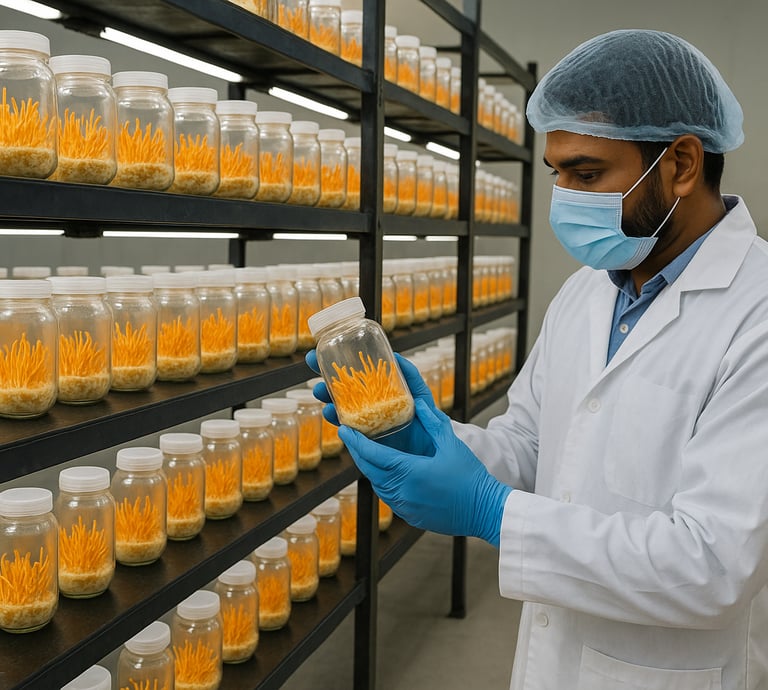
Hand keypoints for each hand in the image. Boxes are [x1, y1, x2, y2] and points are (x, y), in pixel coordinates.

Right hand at [305, 350, 436, 455]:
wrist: (431, 459)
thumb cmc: (429, 424)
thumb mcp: (421, 396)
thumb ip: (411, 378)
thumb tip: (397, 357)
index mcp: (380, 391)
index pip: (357, 373)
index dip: (341, 361)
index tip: (326, 348)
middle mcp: (370, 405)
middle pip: (344, 388)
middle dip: (326, 374)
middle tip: (311, 362)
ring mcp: (366, 422)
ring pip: (341, 407)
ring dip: (329, 397)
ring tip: (319, 391)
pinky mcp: (365, 440)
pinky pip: (348, 429)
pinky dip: (339, 421)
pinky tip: (332, 414)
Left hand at [339, 398, 512, 546]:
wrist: (485, 511)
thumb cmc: (471, 476)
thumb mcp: (452, 444)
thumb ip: (433, 423)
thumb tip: (419, 404)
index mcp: (410, 472)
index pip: (373, 455)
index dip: (355, 442)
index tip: (344, 430)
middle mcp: (402, 492)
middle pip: (370, 471)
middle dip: (357, 454)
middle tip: (350, 438)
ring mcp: (405, 507)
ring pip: (377, 485)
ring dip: (370, 468)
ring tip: (365, 453)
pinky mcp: (411, 517)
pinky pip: (389, 497)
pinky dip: (383, 483)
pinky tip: (386, 472)